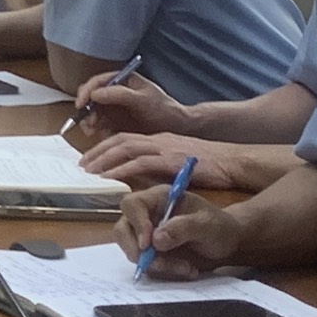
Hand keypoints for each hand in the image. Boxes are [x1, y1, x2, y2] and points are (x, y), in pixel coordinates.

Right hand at [75, 71, 187, 137]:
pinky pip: (100, 127)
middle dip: (87, 110)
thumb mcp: (143, 99)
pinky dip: (99, 132)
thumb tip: (95, 93)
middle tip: (90, 123)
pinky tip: (105, 136)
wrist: (178, 128)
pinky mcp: (115, 124)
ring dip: (90, 122)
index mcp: (122, 80)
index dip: (86, 92)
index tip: (82, 103)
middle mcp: (114, 93)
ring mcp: (114, 109)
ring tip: (94, 131)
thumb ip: (119, 94)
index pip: (97, 82)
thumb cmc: (164, 109)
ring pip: (93, 114)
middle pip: (91, 98)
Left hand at [79, 132, 279, 193]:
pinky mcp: (171, 160)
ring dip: (105, 160)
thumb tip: (139, 177)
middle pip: (119, 140)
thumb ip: (159, 165)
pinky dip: (123, 169)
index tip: (90, 160)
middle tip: (82, 167)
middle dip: (98, 152)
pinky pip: (141, 163)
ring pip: (126, 148)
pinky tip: (112, 178)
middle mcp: (158, 139)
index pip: (124, 138)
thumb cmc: (210, 163)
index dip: (104, 147)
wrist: (233, 161)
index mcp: (159, 138)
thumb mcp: (179, 160)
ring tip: (90, 173)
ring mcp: (164, 148)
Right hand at [114, 182, 234, 279]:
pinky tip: (187, 269)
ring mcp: (147, 235)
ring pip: (132, 250)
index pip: (132, 205)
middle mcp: (147, 215)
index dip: (135, 223)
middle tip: (157, 264)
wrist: (229, 244)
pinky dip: (164, 271)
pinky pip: (146, 265)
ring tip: (184, 268)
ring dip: (155, 264)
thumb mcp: (207, 225)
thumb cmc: (220, 227)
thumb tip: (156, 240)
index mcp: (158, 198)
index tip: (147, 244)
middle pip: (123, 229)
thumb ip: (182, 228)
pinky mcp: (151, 253)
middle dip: (137, 250)